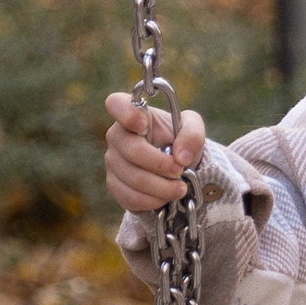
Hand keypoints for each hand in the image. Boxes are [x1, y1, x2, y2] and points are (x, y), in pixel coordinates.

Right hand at [104, 91, 208, 214]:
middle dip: (160, 165)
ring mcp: (113, 161)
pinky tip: (165, 198)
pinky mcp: (115, 184)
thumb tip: (180, 156)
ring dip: (161, 187)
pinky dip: (152, 201)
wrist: (177, 168)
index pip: (116, 103)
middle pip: (132, 151)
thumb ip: (192, 134)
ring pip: (133, 178)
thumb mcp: (193, 129)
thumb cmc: (180, 140)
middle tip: (180, 171)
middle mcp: (117, 135)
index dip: (126, 114)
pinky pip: (129, 197)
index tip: (144, 125)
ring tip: (180, 189)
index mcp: (133, 113)